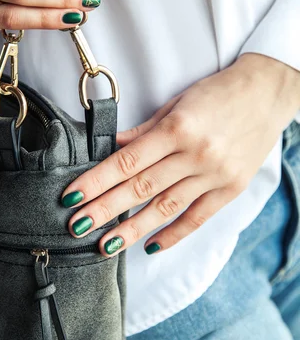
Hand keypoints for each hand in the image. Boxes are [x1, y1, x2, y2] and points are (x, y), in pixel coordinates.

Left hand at [61, 54, 299, 255]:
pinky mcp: (230, 189)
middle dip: (105, 210)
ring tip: (106, 245)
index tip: (72, 196)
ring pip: (165, 208)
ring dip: (132, 229)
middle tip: (76, 226)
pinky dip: (173, 234)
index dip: (97, 180)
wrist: (266, 94)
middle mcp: (196, 155)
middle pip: (141, 188)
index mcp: (178, 129)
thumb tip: (112, 147)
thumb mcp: (177, 103)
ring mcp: (214, 175)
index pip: (127, 161)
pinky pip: (197, 217)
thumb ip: (145, 130)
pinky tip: (151, 246)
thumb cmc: (218, 93)